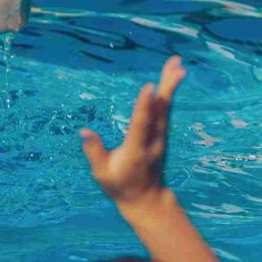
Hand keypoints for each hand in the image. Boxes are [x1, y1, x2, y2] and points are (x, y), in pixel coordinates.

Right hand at [79, 55, 182, 210]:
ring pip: (167, 106)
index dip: (144, 106)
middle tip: (177, 65)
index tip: (150, 87)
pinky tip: (170, 78)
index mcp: (137, 149)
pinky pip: (166, 109)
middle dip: (168, 87)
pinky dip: (169, 92)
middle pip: (162, 110)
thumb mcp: (102, 174)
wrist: (147, 199)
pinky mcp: (162, 133)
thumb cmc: (120, 186)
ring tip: (177, 62)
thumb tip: (84, 131)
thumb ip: (94, 152)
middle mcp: (153, 140)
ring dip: (171, 83)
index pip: (141, 124)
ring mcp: (161, 136)